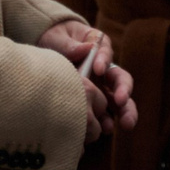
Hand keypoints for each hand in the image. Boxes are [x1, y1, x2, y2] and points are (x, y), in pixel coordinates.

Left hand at [38, 20, 137, 138]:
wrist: (44, 52)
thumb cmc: (54, 39)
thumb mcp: (57, 37)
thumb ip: (69, 44)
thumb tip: (87, 49)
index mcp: (98, 47)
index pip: (106, 52)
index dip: (104, 60)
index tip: (98, 69)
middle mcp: (105, 69)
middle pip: (121, 80)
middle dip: (124, 91)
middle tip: (122, 101)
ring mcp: (101, 88)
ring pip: (119, 101)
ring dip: (124, 113)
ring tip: (122, 125)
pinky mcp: (95, 103)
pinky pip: (104, 114)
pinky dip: (106, 123)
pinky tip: (104, 131)